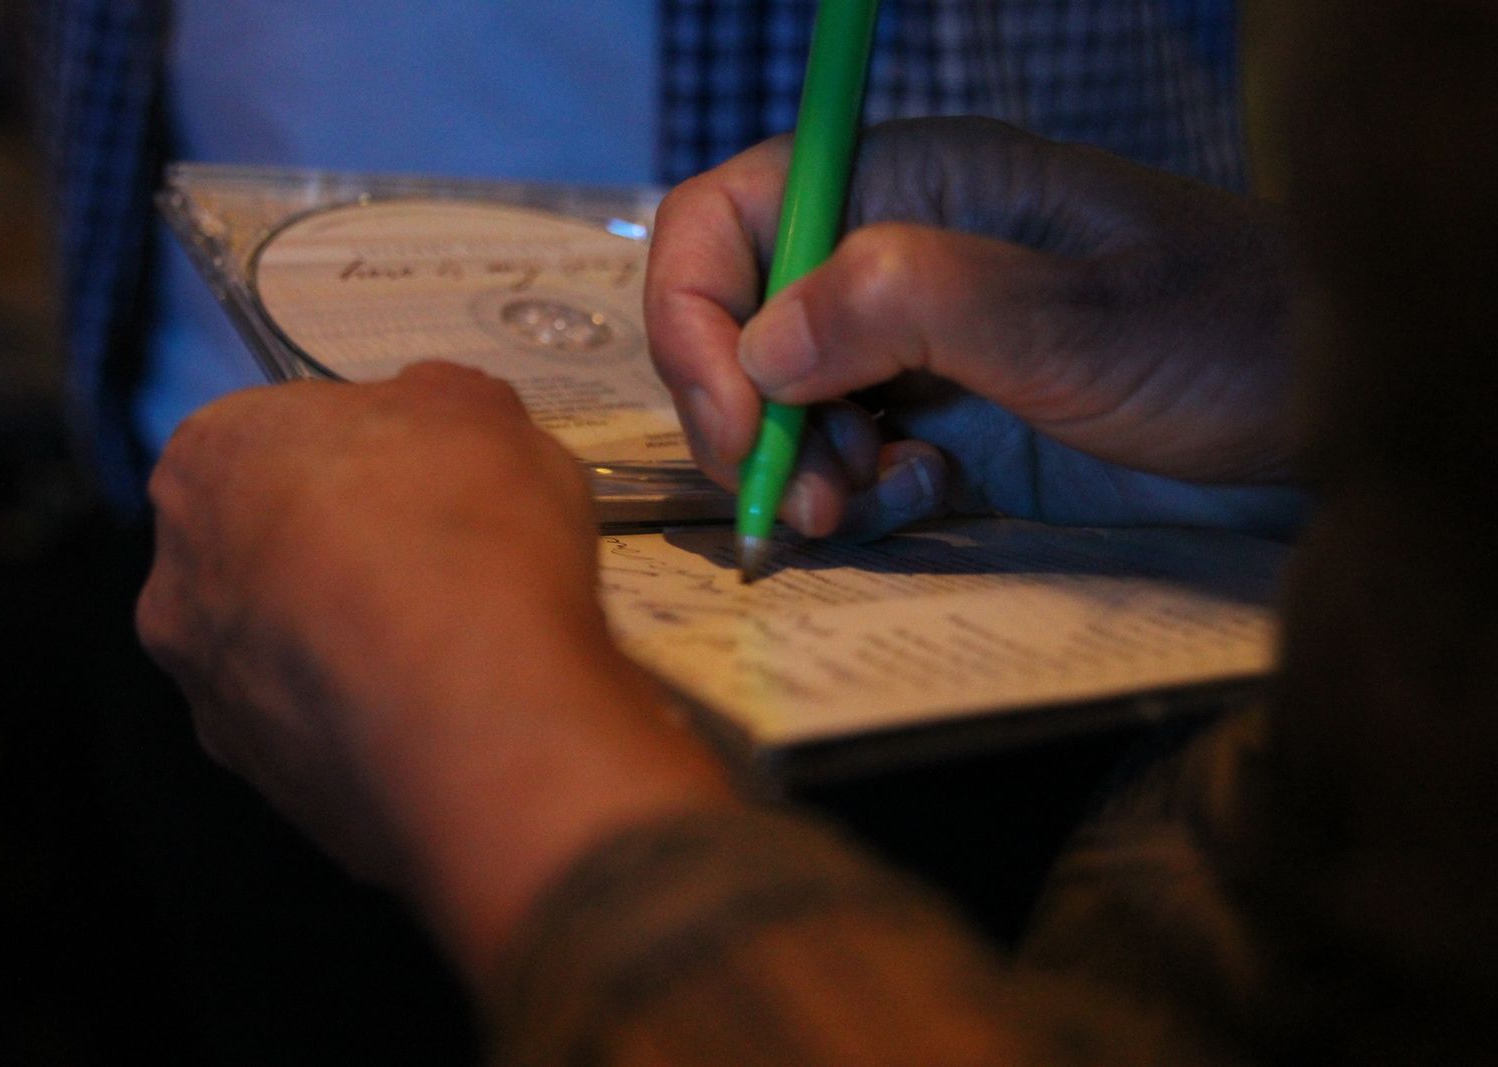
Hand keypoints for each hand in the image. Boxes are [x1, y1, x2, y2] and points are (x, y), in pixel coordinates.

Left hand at [137, 364, 735, 983]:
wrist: (479, 716)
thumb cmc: (464, 531)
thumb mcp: (483, 411)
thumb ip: (439, 403)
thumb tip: (437, 414)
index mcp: (208, 459)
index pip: (274, 437)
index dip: (362, 451)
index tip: (426, 473)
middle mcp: (178, 580)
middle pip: (267, 548)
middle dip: (344, 551)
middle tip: (444, 559)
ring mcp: (215, 697)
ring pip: (290, 652)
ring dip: (356, 643)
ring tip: (463, 645)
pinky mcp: (268, 787)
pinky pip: (327, 735)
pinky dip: (378, 722)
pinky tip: (454, 712)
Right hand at [646, 117, 1308, 539]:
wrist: (1324, 415)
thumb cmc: (1229, 336)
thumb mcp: (1073, 316)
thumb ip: (910, 307)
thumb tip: (761, 347)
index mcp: (910, 187)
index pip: (727, 220)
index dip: (693, 318)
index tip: (739, 426)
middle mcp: (893, 260)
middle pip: (736, 325)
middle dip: (747, 418)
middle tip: (808, 501)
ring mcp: (914, 347)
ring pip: (781, 406)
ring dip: (798, 468)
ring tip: (864, 509)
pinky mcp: (941, 423)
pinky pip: (844, 461)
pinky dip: (856, 497)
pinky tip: (928, 497)